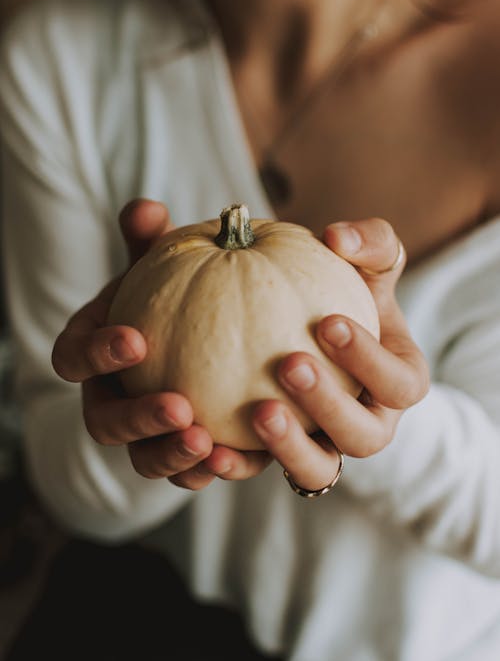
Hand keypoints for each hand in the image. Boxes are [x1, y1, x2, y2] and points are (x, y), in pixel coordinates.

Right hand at [51, 199, 271, 489]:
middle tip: (180, 407)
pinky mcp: (179, 454)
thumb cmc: (176, 296)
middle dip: (137, 418)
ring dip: (171, 454)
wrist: (210, 334)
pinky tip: (236, 458)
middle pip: (104, 422)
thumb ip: (151, 245)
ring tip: (209, 442)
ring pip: (143, 459)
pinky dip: (206, 472)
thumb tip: (146, 207)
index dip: (95, 353)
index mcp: (94, 354)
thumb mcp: (165, 269)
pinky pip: (185, 473)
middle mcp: (111, 399)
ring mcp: (143, 435)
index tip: (137, 339)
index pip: (73, 358)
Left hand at [248, 218, 429, 492]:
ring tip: (257, 411)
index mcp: (396, 380)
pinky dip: (239, 464)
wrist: (304, 327)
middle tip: (290, 363)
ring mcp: (324, 444)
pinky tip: (210, 443)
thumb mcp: (368, 263)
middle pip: (363, 437)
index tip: (328, 322)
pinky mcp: (281, 455)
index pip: (401, 384)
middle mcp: (366, 422)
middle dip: (330, 405)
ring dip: (289, 446)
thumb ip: (369, 243)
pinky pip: (263, 471)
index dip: (371, 361)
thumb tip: (339, 236)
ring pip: (316, 468)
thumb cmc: (346, 292)